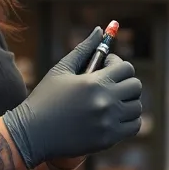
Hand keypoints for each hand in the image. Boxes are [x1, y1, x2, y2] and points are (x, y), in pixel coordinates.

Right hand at [1, 28, 142, 167]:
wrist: (32, 134)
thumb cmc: (45, 98)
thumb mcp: (61, 70)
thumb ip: (83, 49)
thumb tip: (100, 30)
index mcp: (94, 82)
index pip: (126, 67)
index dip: (117, 64)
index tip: (107, 67)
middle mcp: (105, 102)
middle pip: (135, 86)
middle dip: (125, 82)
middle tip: (111, 84)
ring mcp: (108, 122)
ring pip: (136, 106)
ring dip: (127, 101)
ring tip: (112, 100)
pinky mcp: (108, 139)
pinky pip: (133, 126)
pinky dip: (129, 119)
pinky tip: (115, 116)